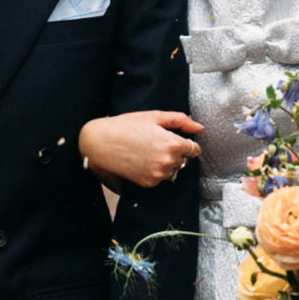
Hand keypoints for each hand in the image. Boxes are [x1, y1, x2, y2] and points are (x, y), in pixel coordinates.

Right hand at [77, 111, 203, 187]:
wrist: (99, 143)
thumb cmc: (125, 126)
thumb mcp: (153, 116)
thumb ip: (180, 120)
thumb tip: (199, 127)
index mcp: (172, 143)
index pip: (194, 149)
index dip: (186, 144)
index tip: (176, 140)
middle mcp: (167, 161)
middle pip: (183, 160)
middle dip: (175, 152)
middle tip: (155, 143)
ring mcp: (158, 175)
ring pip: (173, 171)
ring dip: (166, 163)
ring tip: (147, 152)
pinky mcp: (148, 183)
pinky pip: (160, 178)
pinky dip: (155, 171)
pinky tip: (141, 161)